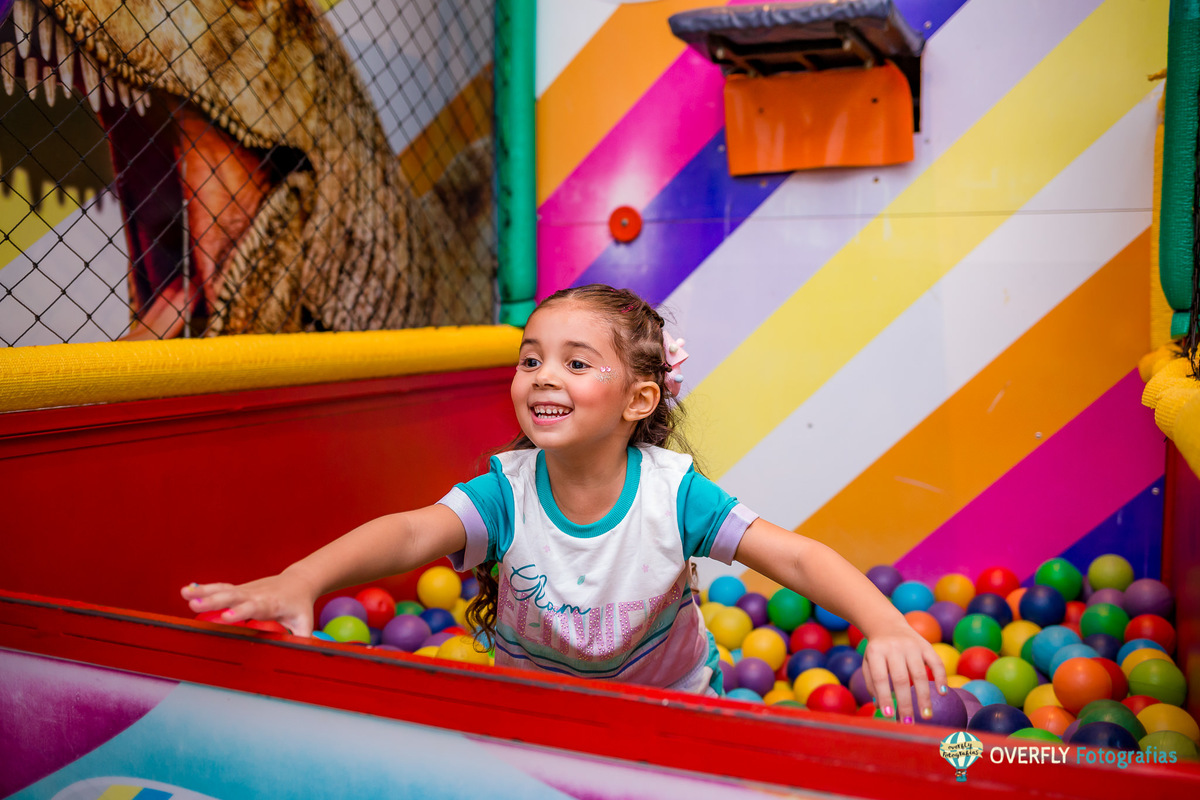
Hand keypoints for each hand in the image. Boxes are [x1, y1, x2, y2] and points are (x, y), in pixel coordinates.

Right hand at [181, 570, 317, 636]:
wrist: (298, 582)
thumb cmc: (299, 605)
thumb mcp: (304, 622)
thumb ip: (302, 639)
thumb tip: (303, 657)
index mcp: (271, 604)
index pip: (254, 607)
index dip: (241, 612)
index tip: (226, 617)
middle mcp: (255, 595)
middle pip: (233, 597)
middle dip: (214, 601)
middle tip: (195, 605)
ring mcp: (245, 590)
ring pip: (223, 590)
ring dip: (203, 592)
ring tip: (184, 594)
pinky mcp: (238, 589)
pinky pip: (220, 588)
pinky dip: (203, 589)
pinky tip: (186, 591)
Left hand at [860, 622, 948, 722]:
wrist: (887, 624)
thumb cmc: (877, 650)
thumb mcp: (868, 663)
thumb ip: (872, 684)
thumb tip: (881, 708)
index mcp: (876, 651)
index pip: (880, 678)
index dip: (885, 697)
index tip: (889, 716)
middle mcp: (894, 648)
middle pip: (901, 679)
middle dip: (905, 703)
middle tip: (908, 723)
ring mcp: (911, 646)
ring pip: (920, 674)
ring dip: (924, 697)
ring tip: (926, 716)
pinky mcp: (926, 645)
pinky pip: (936, 662)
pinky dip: (941, 677)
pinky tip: (943, 693)